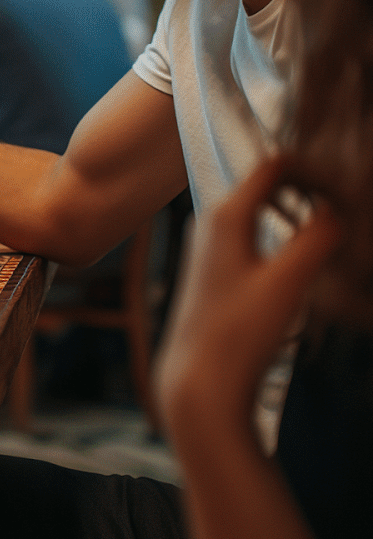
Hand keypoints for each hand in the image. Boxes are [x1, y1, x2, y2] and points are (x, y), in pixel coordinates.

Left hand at [154, 159, 341, 427]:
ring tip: (334, 228)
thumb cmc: (239, 334)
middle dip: (309, 187)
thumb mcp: (288, 282)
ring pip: (260, 210)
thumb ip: (318, 237)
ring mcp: (209, 245)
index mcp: (225, 216)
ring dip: (297, 211)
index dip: (315, 169)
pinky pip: (253, 233)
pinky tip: (304, 256)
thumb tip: (338, 207)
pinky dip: (282, 233)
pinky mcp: (214, 269)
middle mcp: (210, 222)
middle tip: (349, 207)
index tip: (350, 189)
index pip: (275, 167)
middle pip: (267, 185)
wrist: (198, 381)